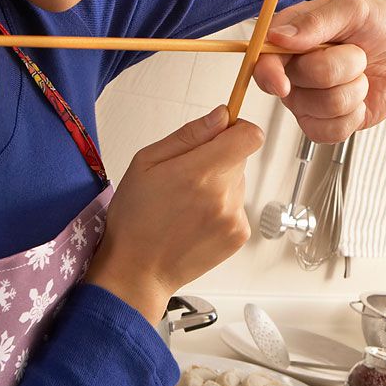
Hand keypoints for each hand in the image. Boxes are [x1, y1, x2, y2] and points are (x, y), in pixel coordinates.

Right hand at [87, 106, 261, 320]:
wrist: (137, 270)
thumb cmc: (135, 217)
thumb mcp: (146, 162)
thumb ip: (189, 135)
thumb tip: (221, 115)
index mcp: (199, 172)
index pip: (250, 136)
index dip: (237, 129)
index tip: (220, 135)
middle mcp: (222, 195)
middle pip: (240, 158)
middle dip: (219, 159)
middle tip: (187, 177)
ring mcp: (234, 217)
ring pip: (238, 183)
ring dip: (220, 186)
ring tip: (188, 204)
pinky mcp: (239, 235)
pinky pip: (237, 207)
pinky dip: (221, 209)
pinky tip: (195, 220)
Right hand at [252, 0, 385, 142]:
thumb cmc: (379, 27)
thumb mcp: (353, 10)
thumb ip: (316, 21)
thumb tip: (279, 36)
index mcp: (289, 38)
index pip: (263, 61)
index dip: (269, 74)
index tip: (282, 82)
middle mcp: (292, 71)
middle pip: (298, 83)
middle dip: (340, 67)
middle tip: (355, 52)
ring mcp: (307, 100)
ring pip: (322, 107)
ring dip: (354, 89)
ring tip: (360, 73)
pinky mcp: (325, 123)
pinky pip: (330, 131)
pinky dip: (354, 115)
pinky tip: (359, 98)